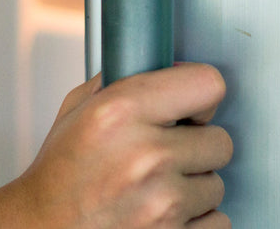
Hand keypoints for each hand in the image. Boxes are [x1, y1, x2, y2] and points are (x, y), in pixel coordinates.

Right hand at [0, 62, 232, 228]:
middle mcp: (146, 156)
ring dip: (195, 187)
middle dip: (198, 146)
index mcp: (122, 111)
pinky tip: (167, 214)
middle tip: (170, 152)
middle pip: (220, 141)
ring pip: (216, 185)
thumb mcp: (78, 109)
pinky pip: (217, 224)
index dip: (201, 96)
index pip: (207, 84)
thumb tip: (164, 67)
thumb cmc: (58, 176)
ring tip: (159, 187)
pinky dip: (197, 222)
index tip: (193, 106)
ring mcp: (161, 204)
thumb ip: (122, 81)